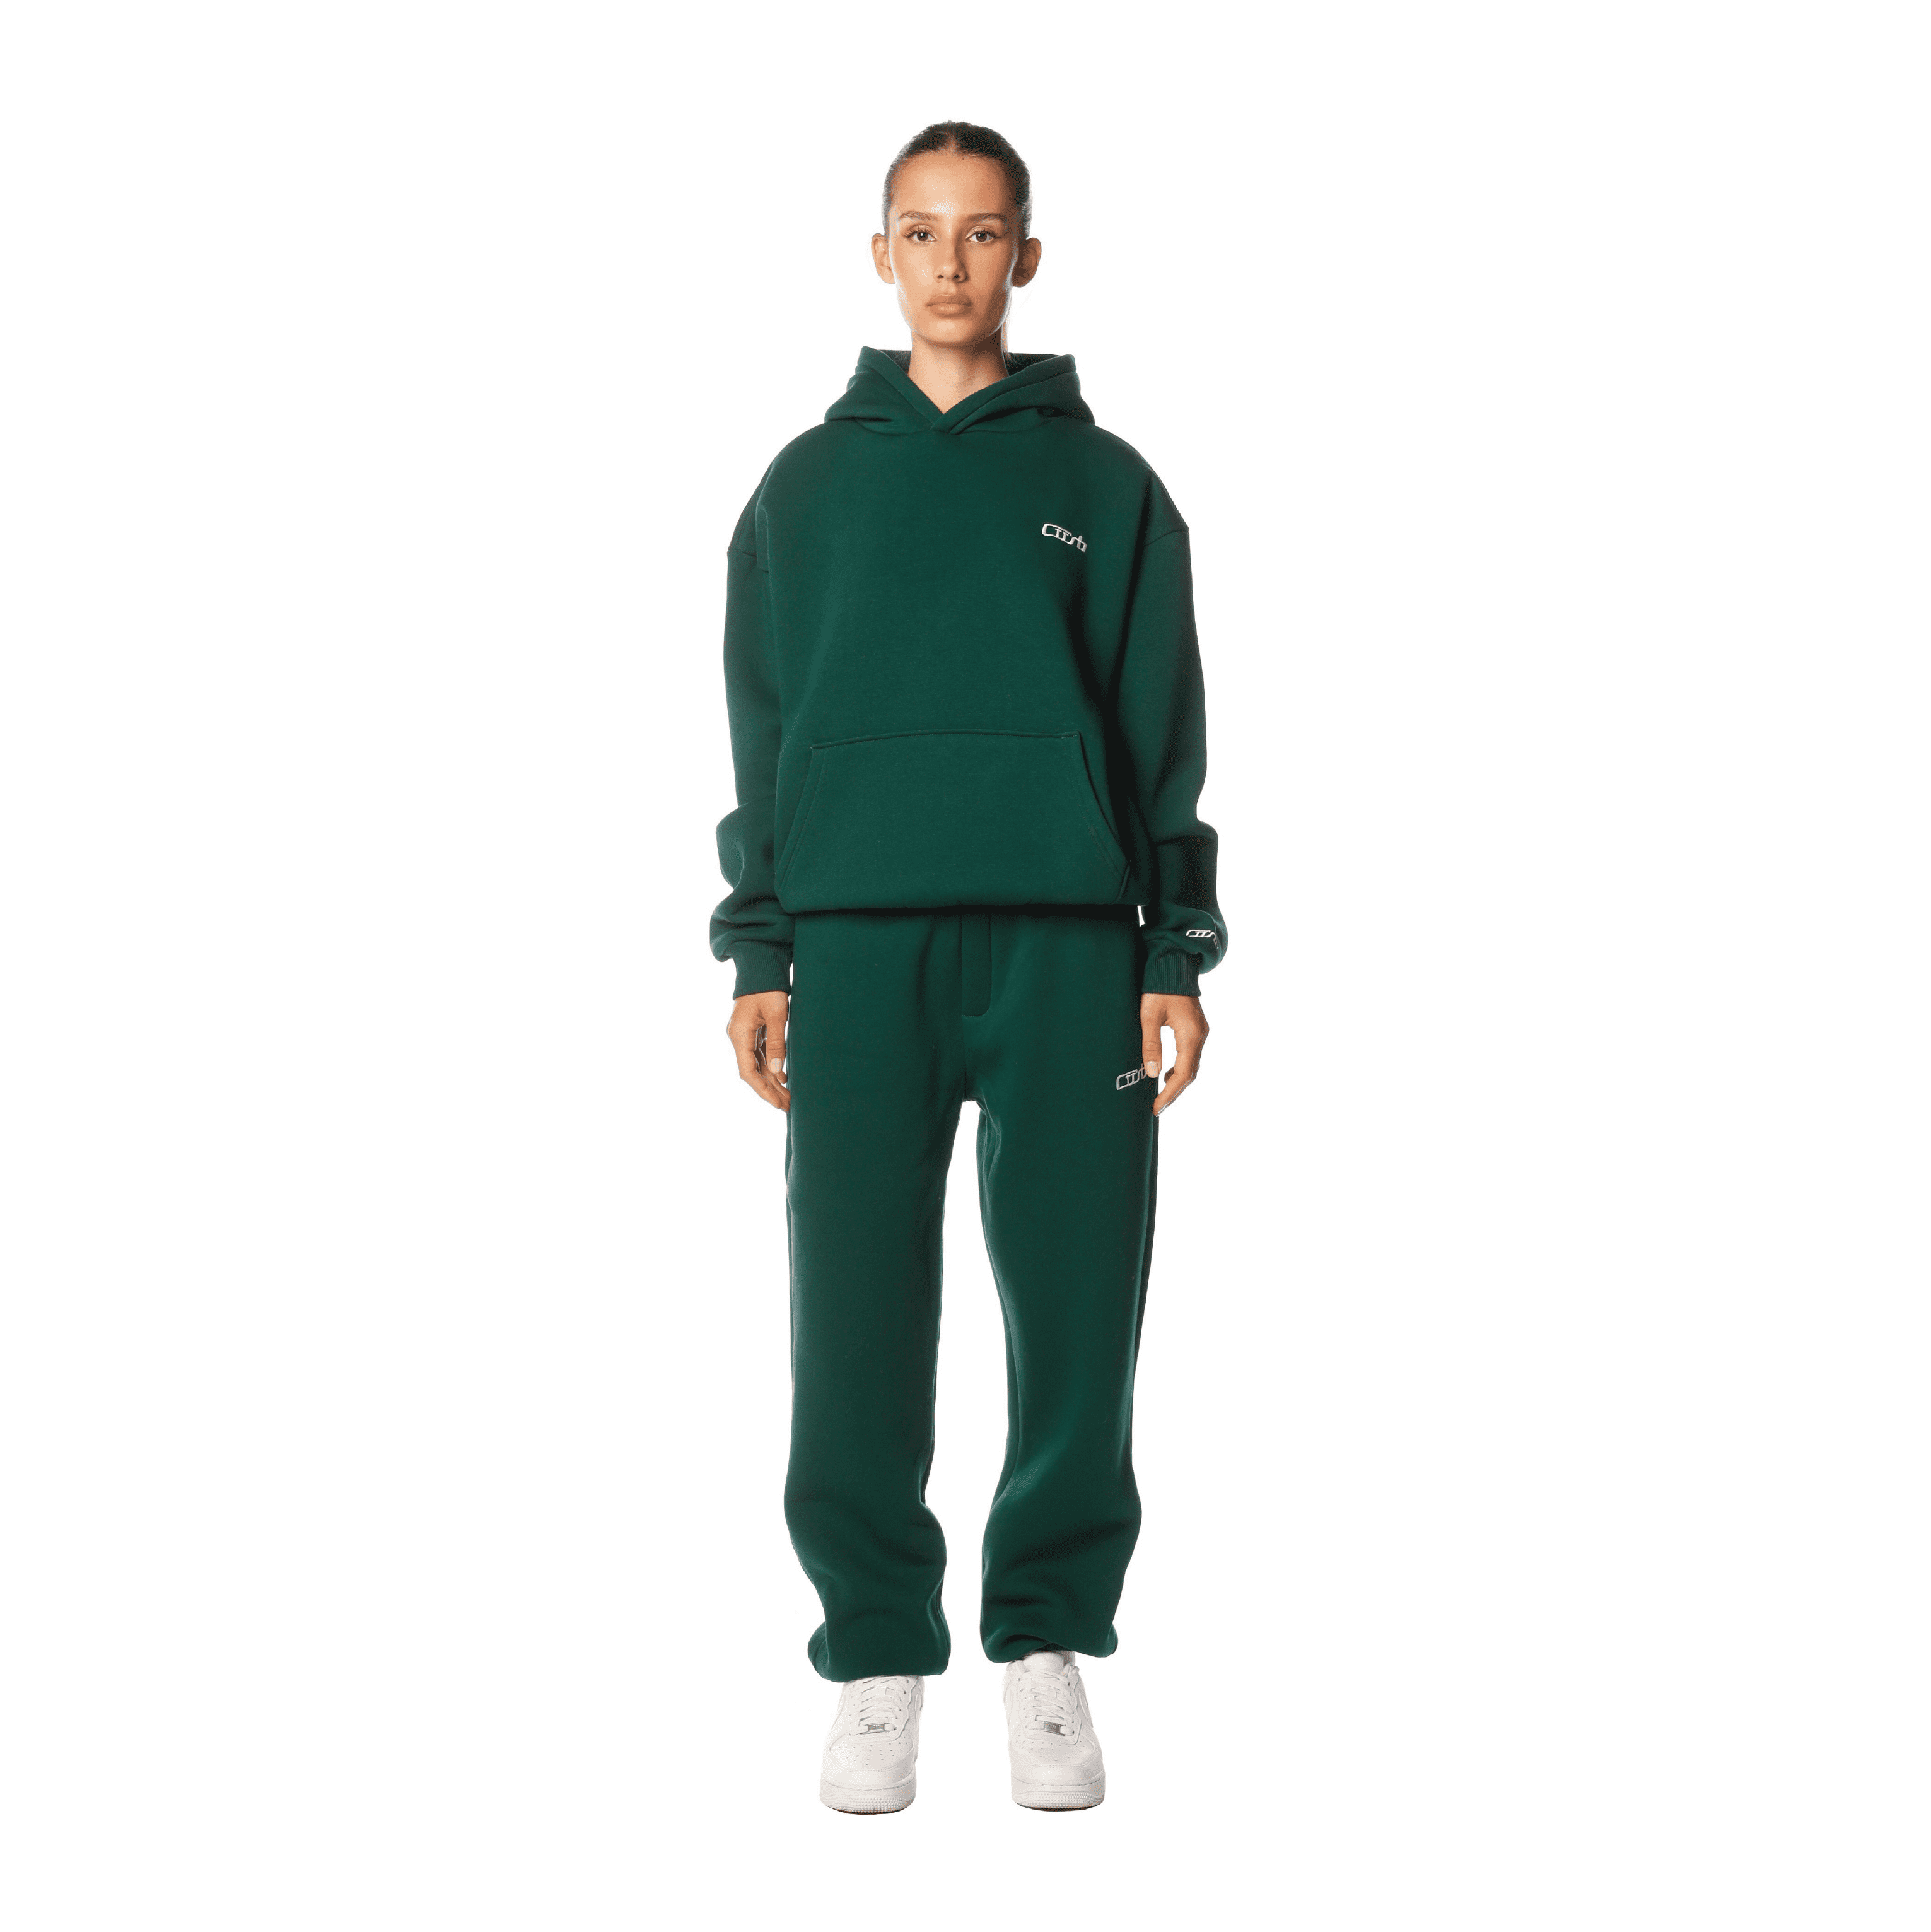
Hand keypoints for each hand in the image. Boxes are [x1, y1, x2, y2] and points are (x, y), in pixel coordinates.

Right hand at [727, 991, 790, 1111]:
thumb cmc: (768, 988)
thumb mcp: (776, 1014)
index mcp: (739, 1035)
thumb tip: (777, 1070)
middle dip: (770, 1089)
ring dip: (771, 1080)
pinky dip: (771, 1066)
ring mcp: (744, 1034)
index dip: (762, 1090)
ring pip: (757, 1064)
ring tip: (788, 1096)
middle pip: (753, 1071)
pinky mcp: (752, 1031)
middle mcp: (738, 1037)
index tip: (777, 1103)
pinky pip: (760, 1054)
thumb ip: (776, 1042)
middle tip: (788, 1105)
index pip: (748, 1071)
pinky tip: (783, 1076)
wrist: (761, 966)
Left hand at [1140, 994, 1207, 1116]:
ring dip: (1178, 1081)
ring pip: (1192, 1065)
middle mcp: (1200, 1036)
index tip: (1156, 1107)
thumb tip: (1153, 1074)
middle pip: (1190, 1073)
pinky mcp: (1196, 1028)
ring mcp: (1200, 1032)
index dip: (1169, 1094)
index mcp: (1190, 1035)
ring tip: (1160, 1095)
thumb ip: (1150, 1045)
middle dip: (1174, 1092)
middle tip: (1157, 1107)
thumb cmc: (1158, 988)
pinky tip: (1167, 1073)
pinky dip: (1180, 1068)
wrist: (1173, 965)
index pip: (1182, 1075)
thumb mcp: (1149, 1017)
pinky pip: (1191, 1055)